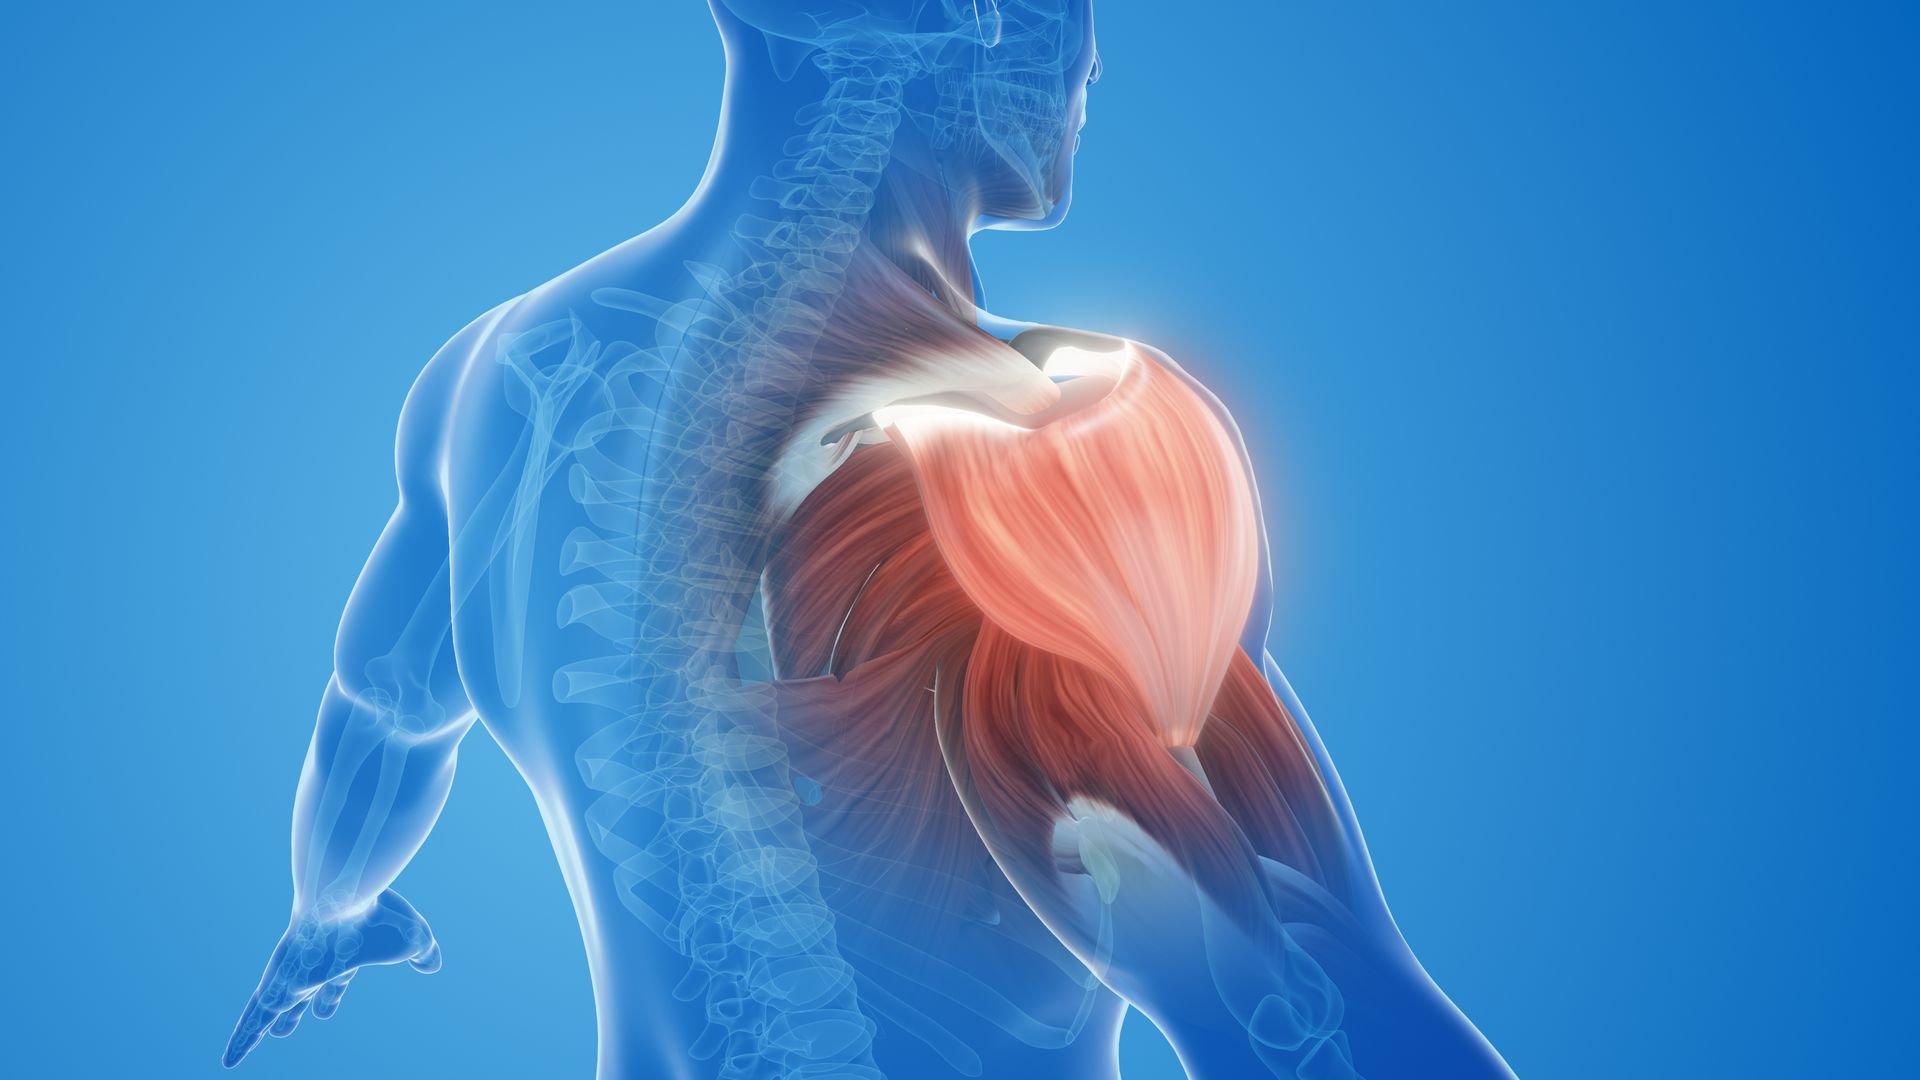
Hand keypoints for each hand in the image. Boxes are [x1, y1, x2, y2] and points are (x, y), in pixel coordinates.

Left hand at [221, 888, 441, 1067]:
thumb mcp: (413, 939)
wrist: (342, 896)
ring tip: (250, 1046)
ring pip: (270, 1006)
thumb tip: (433, 965)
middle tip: (286, 1028)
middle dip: (294, 1010)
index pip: (335, 981)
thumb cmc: (380, 916)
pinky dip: (242, 1038)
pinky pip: (254, 1017)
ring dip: (262, 1027)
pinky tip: (228, 1060)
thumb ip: (423, 952)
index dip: (332, 996)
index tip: (326, 1012)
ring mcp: (291, 974)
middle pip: (299, 994)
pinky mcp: (277, 984)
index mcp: (341, 954)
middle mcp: (311, 963)